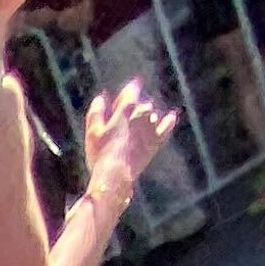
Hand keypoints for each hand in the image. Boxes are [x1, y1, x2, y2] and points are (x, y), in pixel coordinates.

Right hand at [84, 78, 173, 204]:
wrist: (116, 174)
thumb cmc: (101, 153)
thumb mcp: (93, 132)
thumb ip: (96, 112)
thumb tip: (100, 98)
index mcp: (126, 108)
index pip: (131, 91)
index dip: (129, 91)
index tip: (126, 93)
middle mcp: (142, 113)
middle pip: (142, 103)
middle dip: (136, 107)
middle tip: (126, 116)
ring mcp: (151, 127)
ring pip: (152, 114)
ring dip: (147, 116)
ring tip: (140, 122)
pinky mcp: (157, 141)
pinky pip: (167, 127)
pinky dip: (169, 121)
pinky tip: (171, 117)